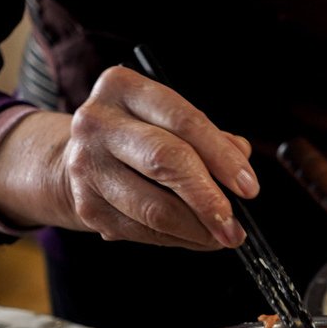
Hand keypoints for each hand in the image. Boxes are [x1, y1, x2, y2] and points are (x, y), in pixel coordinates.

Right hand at [0, 65, 258, 249]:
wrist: (77, 159)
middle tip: (236, 226)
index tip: (249, 187)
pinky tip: (196, 238)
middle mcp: (98, 122)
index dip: (222, 157)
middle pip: (166, 161)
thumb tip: (241, 157)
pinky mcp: (86, 205)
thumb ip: (210, 137)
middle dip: (209, 199)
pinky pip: (142, 231)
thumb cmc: (140, 137)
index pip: (184, 121)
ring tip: (223, 237)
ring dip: (197, 229)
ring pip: (153, 206)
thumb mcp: (171, 121)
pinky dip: (177, 239)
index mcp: (124, 88)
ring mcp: (86, 165)